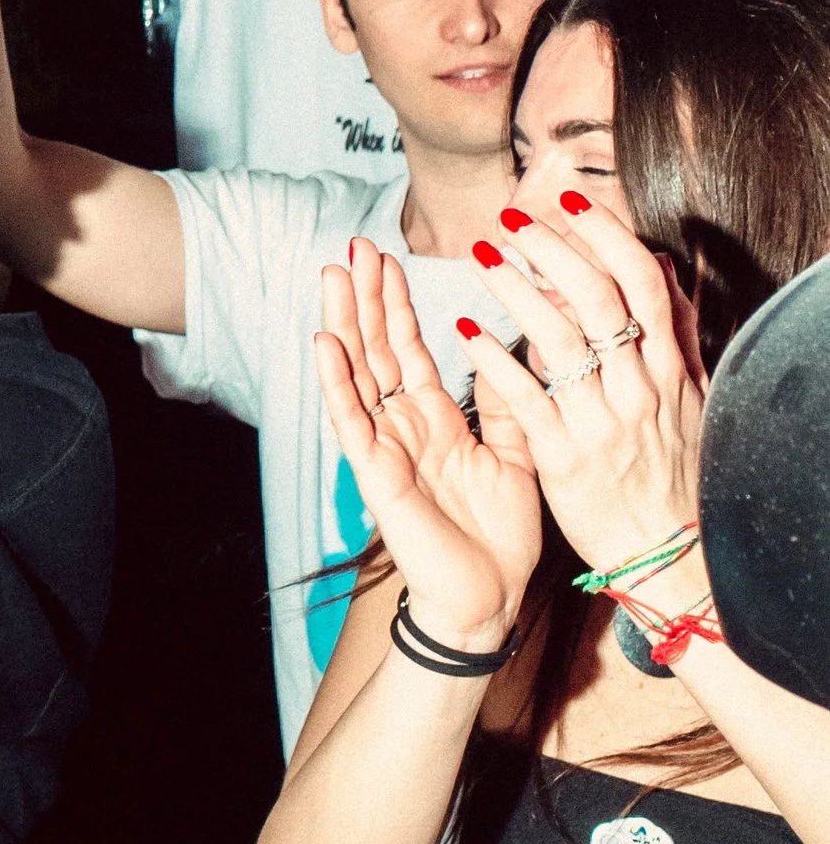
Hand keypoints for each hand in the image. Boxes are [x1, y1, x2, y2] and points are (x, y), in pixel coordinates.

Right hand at [315, 238, 540, 650]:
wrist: (493, 597)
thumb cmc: (501, 536)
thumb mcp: (516, 453)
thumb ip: (508, 400)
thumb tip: (507, 345)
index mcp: (434, 419)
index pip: (406, 348)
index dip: (395, 303)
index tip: (387, 257)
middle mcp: (403, 425)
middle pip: (375, 348)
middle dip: (365, 297)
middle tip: (355, 246)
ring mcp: (384, 446)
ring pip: (356, 372)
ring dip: (344, 321)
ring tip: (335, 274)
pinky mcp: (376, 473)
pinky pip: (351, 420)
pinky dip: (336, 380)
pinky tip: (326, 340)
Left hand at [464, 199, 706, 581]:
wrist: (667, 553)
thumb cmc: (671, 471)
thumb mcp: (686, 399)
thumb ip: (672, 333)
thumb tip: (659, 267)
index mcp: (665, 370)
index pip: (641, 284)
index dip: (607, 236)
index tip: (572, 200)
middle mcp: (636, 388)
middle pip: (596, 299)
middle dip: (553, 250)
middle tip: (513, 218)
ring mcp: (599, 422)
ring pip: (557, 339)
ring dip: (516, 290)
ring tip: (482, 256)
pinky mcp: (564, 457)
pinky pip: (525, 398)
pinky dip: (494, 360)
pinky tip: (465, 329)